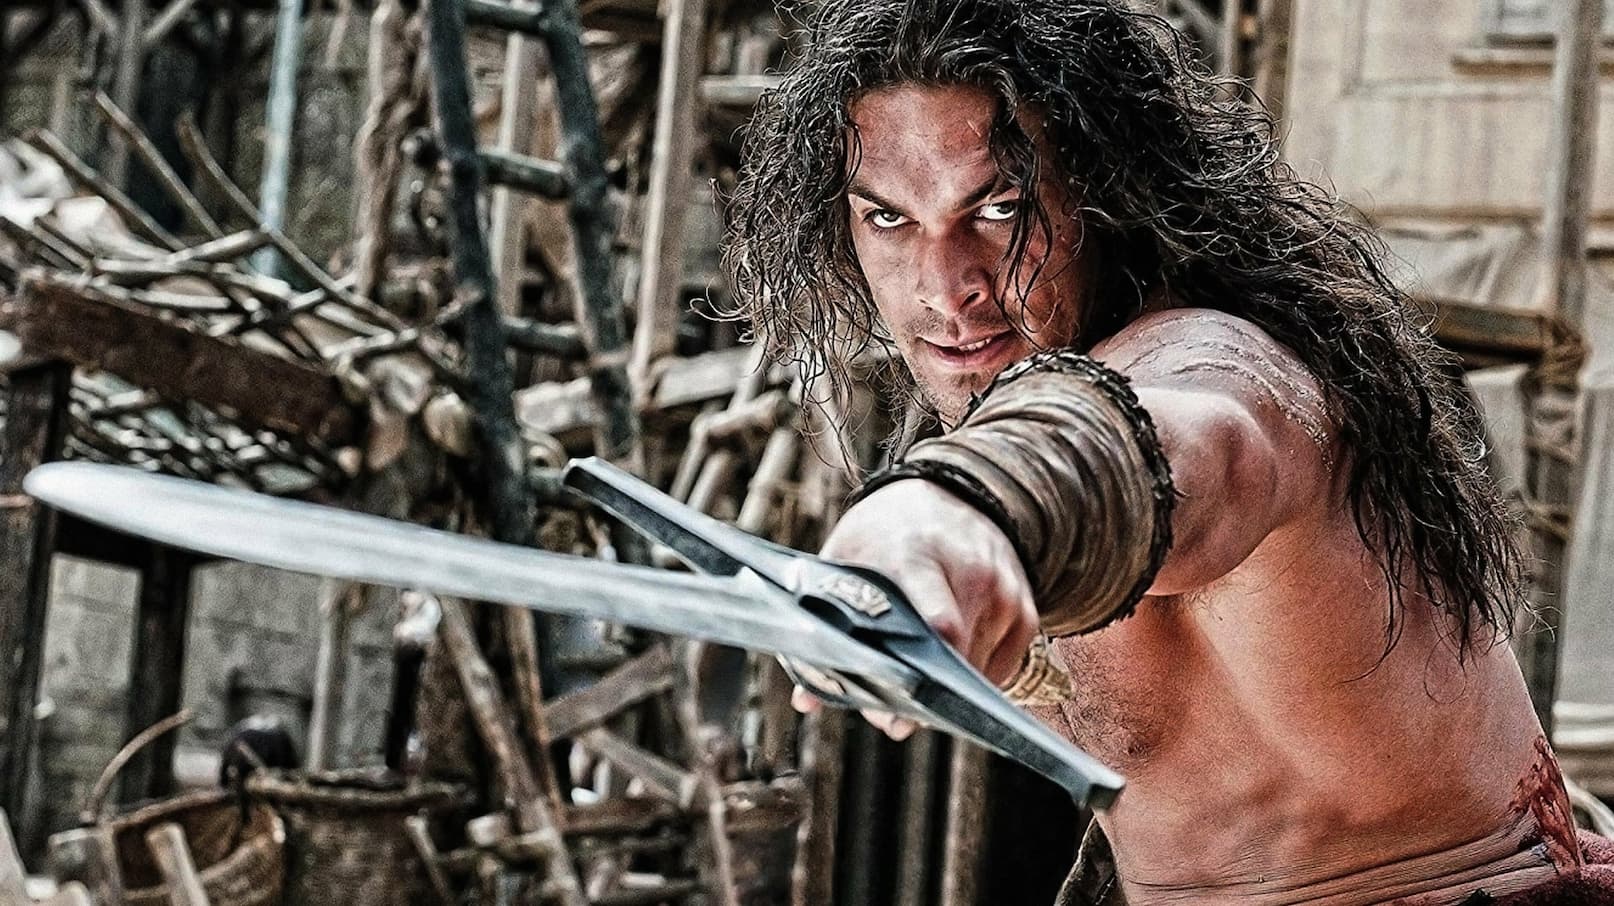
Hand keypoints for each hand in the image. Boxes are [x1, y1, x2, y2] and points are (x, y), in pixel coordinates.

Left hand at [792, 480, 1039, 738]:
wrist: (948, 490)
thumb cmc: (884, 532)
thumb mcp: (845, 560)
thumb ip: (828, 626)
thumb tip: (807, 700)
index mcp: (920, 557)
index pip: (939, 625)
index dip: (922, 676)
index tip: (895, 714)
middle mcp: (971, 573)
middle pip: (957, 659)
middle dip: (923, 699)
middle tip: (890, 719)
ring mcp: (1004, 591)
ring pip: (978, 671)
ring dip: (946, 690)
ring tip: (913, 687)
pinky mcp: (1024, 608)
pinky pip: (1002, 667)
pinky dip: (973, 677)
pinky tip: (947, 669)